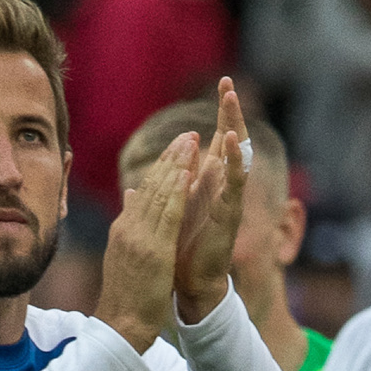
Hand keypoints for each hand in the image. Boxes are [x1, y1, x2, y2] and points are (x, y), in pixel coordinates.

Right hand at [96, 132, 196, 355]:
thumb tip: (130, 196)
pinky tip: (188, 173)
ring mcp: (140, 238)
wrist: (121, 326)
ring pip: (161, 194)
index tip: (177, 147)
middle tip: (188, 134)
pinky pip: (168, 216)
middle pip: (152, 185)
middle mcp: (129, 228)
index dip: (161, 166)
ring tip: (191, 142)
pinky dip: (178, 193)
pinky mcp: (154, 251)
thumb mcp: (125, 256)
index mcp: (124, 229)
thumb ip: (129, 224)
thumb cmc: (126, 297)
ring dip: (177, 165)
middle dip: (172, 157)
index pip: (144, 190)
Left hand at [173, 78, 248, 324]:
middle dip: (229, 112)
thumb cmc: (180, 255)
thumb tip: (134, 189)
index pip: (214, 142)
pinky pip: (235, 184)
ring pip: (236, 156)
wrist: (192, 287)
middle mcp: (220, 189)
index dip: (217, 114)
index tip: (221, 86)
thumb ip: (154, 202)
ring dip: (235, 126)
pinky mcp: (230, 216)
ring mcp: (228, 200)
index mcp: (206, 186)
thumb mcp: (165, 218)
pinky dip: (236, 161)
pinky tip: (233, 140)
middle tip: (228, 83)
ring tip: (232, 100)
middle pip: (229, 141)